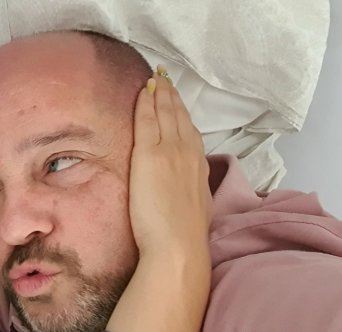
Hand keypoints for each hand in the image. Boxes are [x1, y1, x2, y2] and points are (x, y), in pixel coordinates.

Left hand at [128, 70, 211, 261]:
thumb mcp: (197, 206)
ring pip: (166, 113)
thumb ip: (191, 190)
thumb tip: (186, 189)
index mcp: (199, 166)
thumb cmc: (185, 235)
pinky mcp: (150, 154)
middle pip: (180, 117)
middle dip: (172, 96)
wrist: (178, 243)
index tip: (177, 100)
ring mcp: (170, 151)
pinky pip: (147, 121)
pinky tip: (142, 91)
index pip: (190, 131)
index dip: (183, 113)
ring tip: (155, 79)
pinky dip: (146, 103)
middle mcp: (188, 153)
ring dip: (161, 93)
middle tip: (165, 78)